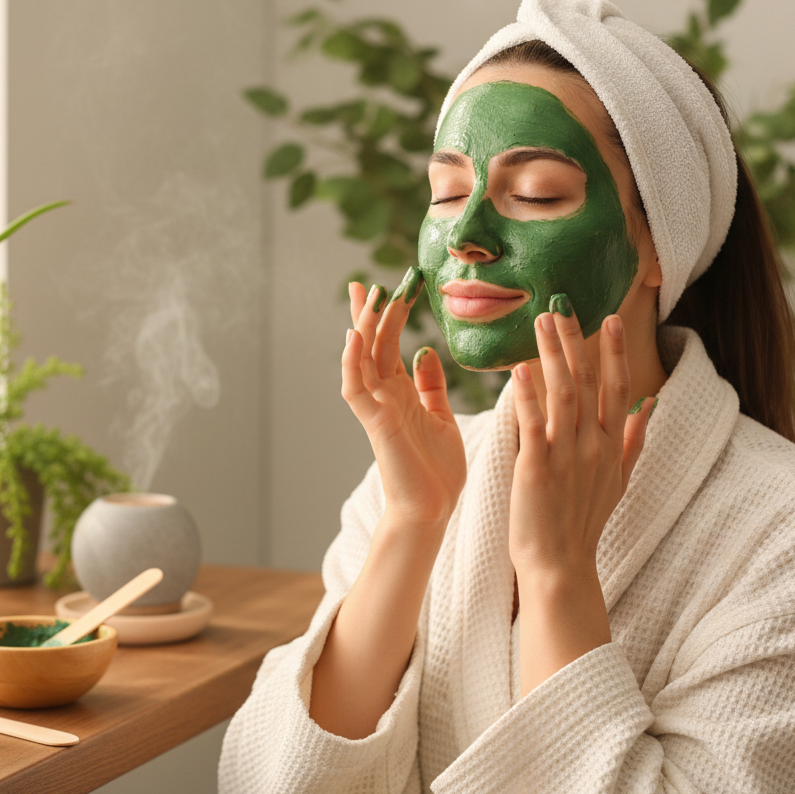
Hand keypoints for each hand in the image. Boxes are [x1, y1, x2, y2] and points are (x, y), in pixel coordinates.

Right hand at [342, 269, 465, 530]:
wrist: (432, 510)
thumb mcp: (441, 417)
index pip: (388, 345)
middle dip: (369, 314)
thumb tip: (426, 351)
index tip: (394, 287)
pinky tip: (355, 337)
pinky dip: (353, 362)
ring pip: (362, 360)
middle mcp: (384, 397)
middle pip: (371, 345)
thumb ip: (430, 386)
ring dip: (362, 327)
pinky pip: (356, 388)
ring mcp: (376, 409)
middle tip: (368, 282)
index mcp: (400, 394)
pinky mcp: (374, 424)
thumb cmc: (437, 472)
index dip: (388, 316)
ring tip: (367, 297)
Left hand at [508, 306, 653, 581]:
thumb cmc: (584, 524)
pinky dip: (527, 396)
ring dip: (553, 355)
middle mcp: (593, 446)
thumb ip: (634, 441)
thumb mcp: (619, 481)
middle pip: (589, 381)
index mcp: (611, 446)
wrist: (561, 566)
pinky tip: (519, 370)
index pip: (618, 388)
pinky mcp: (538, 468)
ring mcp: (567, 456)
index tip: (609, 318)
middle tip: (564, 304)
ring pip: (563, 393)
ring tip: (541, 322)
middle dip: (577, 340)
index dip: (615, 351)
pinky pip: (533, 424)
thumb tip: (648, 406)